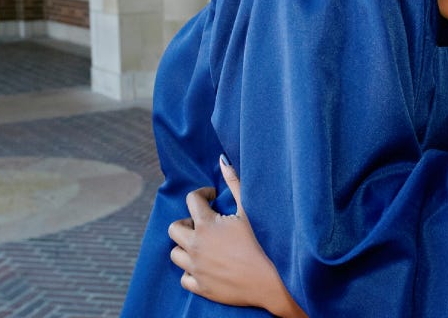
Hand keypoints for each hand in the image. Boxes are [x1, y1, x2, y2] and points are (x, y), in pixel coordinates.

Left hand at [167, 158, 306, 317]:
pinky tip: (205, 266)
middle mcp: (196, 246)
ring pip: (175, 253)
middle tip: (204, 224)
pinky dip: (191, 271)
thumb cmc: (263, 243)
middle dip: (187, 221)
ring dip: (186, 246)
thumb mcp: (249, 210)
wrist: (272, 282)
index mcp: (206, 224)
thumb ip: (234, 184)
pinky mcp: (201, 287)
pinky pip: (184, 278)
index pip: (191, 200)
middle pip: (175, 228)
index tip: (212, 198)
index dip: (202, 194)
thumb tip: (222, 160)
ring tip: (203, 244)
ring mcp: (196, 268)